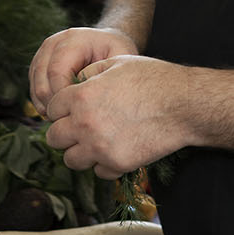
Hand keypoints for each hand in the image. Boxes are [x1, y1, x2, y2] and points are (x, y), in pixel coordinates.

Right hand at [28, 26, 138, 116]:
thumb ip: (108, 74)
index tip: (80, 114)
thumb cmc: (115, 52)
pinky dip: (44, 105)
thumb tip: (91, 98)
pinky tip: (61, 112)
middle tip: (74, 121)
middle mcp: (54, 43)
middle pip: (43, 82)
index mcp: (73, 39)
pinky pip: (34, 90)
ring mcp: (43, 53)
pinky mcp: (38, 64)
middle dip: (56, 107)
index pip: (57, 72)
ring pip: (36, 88)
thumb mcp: (121, 58)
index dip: (65, 98)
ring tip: (69, 118)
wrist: (105, 42)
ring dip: (49, 108)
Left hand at [45, 54, 186, 177]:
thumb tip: (75, 81)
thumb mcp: (117, 63)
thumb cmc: (153, 79)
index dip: (61, 108)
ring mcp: (99, 148)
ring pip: (70, 159)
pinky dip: (103, 164)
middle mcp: (85, 124)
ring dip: (80, 151)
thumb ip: (90, 72)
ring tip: (94, 142)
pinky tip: (115, 150)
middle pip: (54, 137)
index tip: (72, 109)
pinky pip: (97, 171)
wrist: (182, 104)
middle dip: (64, 132)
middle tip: (79, 128)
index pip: (51, 109)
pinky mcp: (117, 165)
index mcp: (81, 96)